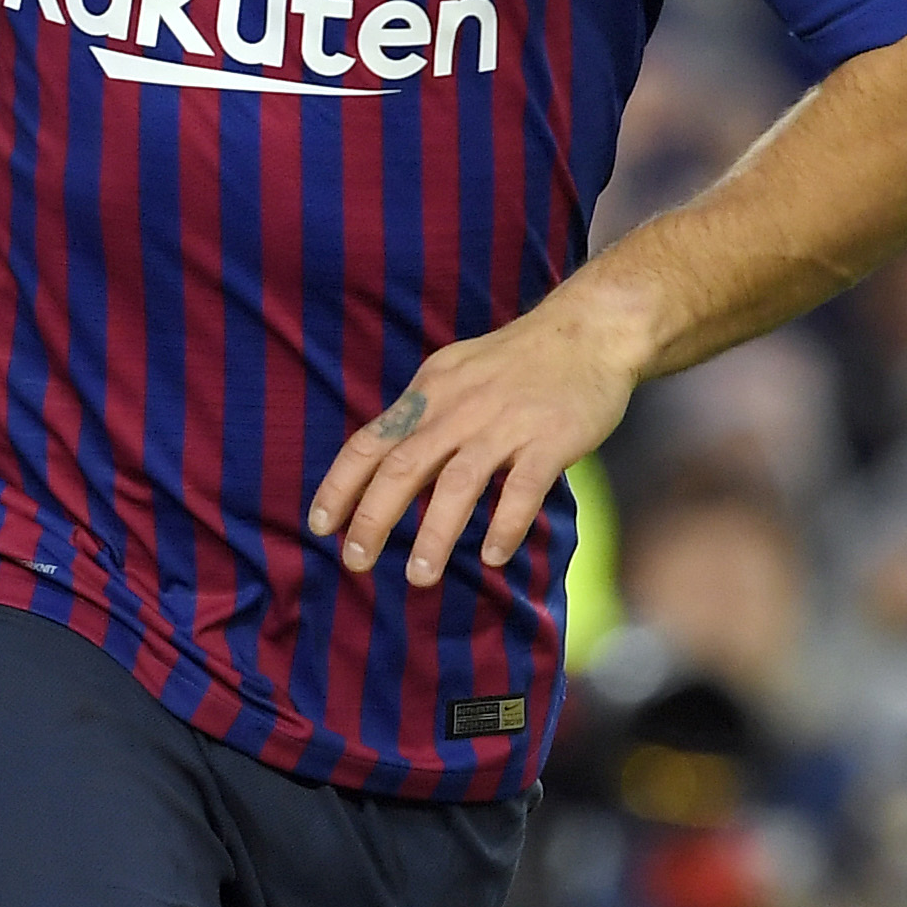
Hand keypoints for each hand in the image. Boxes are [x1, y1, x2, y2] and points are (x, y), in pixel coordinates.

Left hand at [306, 299, 641, 586]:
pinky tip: (492, 556)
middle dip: (373, 518)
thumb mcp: (452, 373)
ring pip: (458, 483)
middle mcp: (457, 408)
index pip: (370, 441)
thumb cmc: (514, 361)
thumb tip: (382, 458)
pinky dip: (505, 523)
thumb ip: (421, 413)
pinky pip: (524, 488)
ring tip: (419, 576)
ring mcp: (504, 424)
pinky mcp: (550, 439)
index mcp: (428, 393)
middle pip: (403, 466)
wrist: (588, 330)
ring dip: (435, 534)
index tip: (319, 525)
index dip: (340, 485)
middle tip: (355, 561)